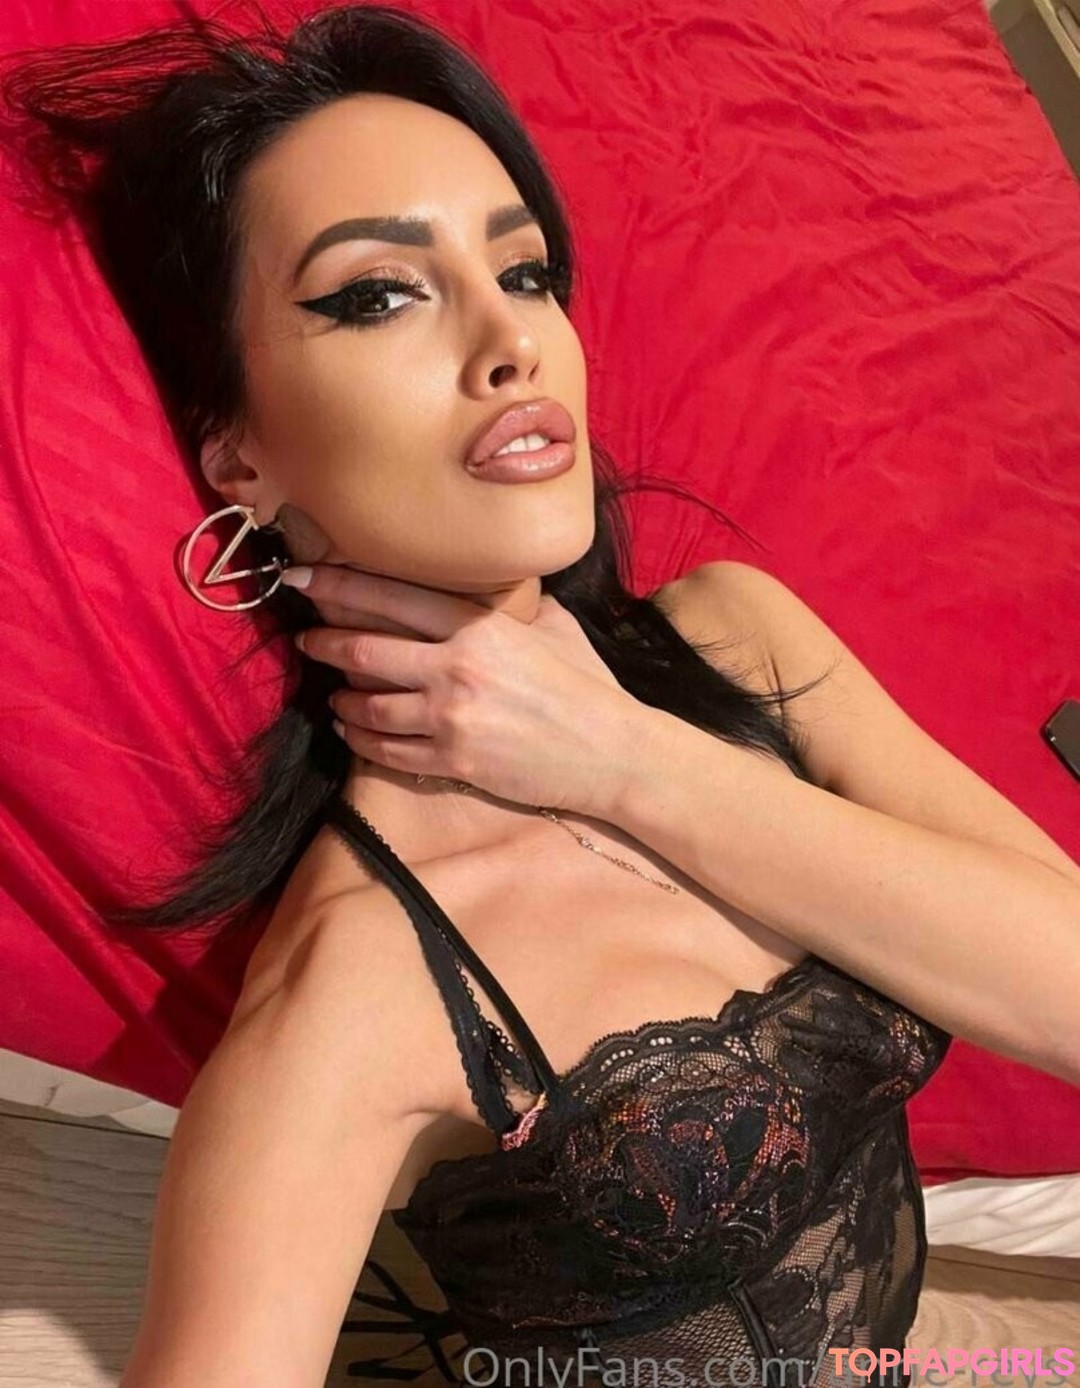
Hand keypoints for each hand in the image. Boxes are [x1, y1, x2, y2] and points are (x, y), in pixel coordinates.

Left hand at [288, 564, 644, 815]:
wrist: (612, 752)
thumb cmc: (587, 685)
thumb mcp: (553, 626)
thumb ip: (509, 606)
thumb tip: (485, 583)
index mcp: (481, 627)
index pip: (392, 598)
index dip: (338, 586)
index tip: (303, 577)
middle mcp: (458, 668)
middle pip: (365, 651)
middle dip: (324, 642)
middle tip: (304, 639)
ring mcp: (452, 718)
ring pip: (369, 706)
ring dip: (342, 701)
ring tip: (334, 697)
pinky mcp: (454, 761)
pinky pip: (387, 752)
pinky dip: (362, 741)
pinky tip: (354, 734)